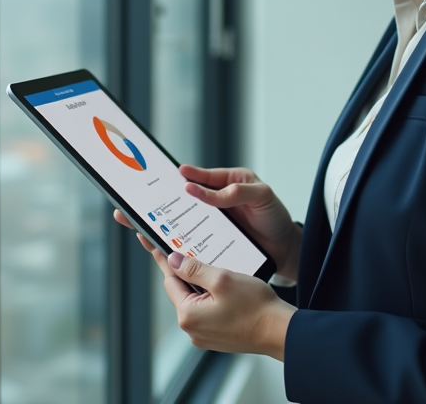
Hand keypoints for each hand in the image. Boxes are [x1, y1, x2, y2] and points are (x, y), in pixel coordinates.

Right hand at [113, 164, 302, 281]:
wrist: (285, 249)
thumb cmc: (275, 217)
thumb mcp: (261, 197)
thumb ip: (236, 192)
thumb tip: (204, 191)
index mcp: (227, 182)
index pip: (201, 176)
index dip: (185, 176)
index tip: (171, 175)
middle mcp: (217, 201)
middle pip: (185, 199)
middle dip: (162, 201)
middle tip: (141, 203)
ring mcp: (213, 222)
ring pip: (185, 220)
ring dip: (165, 223)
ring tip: (142, 227)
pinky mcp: (213, 241)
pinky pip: (193, 239)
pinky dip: (179, 242)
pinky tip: (164, 246)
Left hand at [136, 232, 295, 359]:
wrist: (280, 332)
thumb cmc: (255, 307)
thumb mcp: (222, 279)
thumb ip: (194, 269)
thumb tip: (174, 260)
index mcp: (188, 314)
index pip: (170, 279)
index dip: (165, 259)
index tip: (153, 245)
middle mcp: (192, 329)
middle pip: (182, 290)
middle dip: (186, 271)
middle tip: (190, 250)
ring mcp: (205, 335)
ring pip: (196, 300)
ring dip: (201, 284)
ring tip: (213, 268)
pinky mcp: (218, 336)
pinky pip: (207, 310)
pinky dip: (211, 297)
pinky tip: (224, 287)